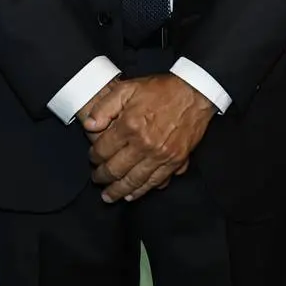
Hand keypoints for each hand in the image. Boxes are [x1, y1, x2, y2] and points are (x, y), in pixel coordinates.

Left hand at [84, 75, 214, 202]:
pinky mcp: (175, 160)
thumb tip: (89, 125)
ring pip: (134, 181)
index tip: (92, 158)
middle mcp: (144, 144)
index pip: (103, 150)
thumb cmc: (162, 90)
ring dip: (119, 191)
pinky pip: (155, 181)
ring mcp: (160, 155)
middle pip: (115, 170)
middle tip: (97, 179)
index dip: (93, 157)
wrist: (195, 93)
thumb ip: (105, 106)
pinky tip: (133, 194)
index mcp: (130, 126)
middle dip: (102, 177)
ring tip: (109, 196)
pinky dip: (142, 190)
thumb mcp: (128, 88)